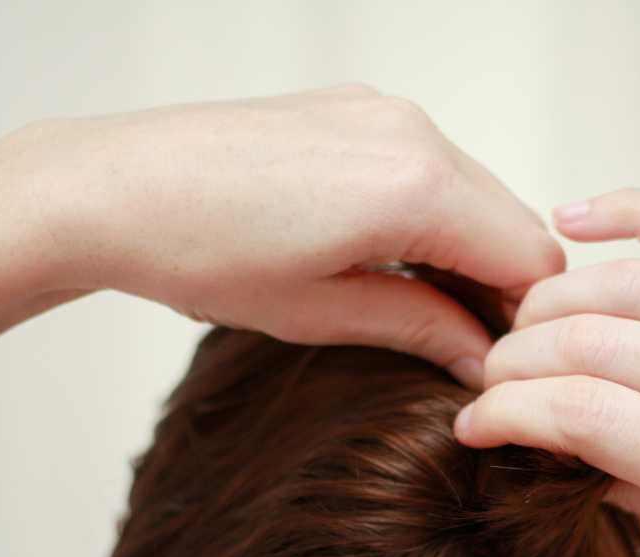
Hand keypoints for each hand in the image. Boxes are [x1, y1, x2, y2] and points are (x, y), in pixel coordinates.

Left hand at [0, 85, 563, 385]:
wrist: (108, 187)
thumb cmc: (199, 254)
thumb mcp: (322, 312)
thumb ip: (423, 329)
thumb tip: (482, 360)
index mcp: (416, 186)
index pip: (531, 260)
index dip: (528, 322)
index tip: (501, 367)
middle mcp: (414, 133)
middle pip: (514, 221)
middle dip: (505, 287)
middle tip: (467, 348)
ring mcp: (384, 111)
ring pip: (476, 192)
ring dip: (470, 250)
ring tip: (425, 307)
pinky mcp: (355, 106)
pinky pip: (431, 165)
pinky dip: (434, 214)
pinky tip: (391, 256)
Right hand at [454, 188, 639, 556]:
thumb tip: (560, 450)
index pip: (584, 416)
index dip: (506, 412)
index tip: (472, 422)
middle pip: (591, 345)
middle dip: (514, 359)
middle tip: (487, 378)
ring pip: (629, 287)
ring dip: (552, 300)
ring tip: (520, 326)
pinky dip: (635, 209)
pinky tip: (576, 217)